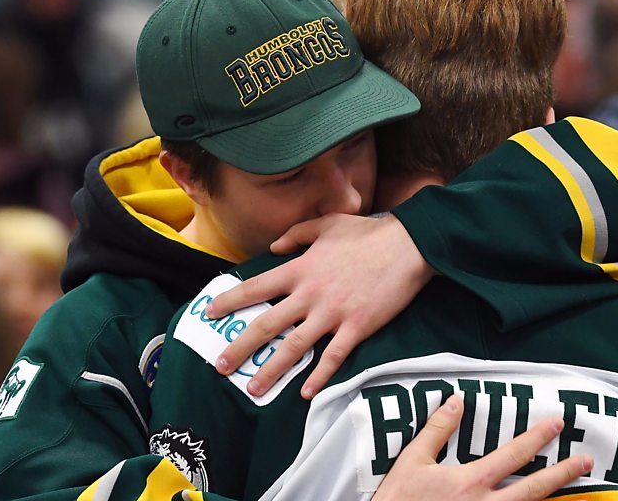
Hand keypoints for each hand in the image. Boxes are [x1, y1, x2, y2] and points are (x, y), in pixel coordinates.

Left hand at [207, 213, 435, 398]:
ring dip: (271, 370)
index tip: (209, 313)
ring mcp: (332, 314)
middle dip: (240, 348)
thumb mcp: (327, 224)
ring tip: (254, 389)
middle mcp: (310, 294)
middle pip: (267, 325)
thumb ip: (296, 234)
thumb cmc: (367, 233)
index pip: (256, 288)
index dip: (229, 301)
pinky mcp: (356, 327)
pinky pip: (333, 357)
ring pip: (294, 347)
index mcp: (300, 269)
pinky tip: (305, 393)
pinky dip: (318, 377)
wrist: (407, 246)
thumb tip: (274, 246)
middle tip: (220, 366)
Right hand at [373, 395, 592, 500]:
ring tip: (574, 488)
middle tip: (586, 461)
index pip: (513, 454)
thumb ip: (437, 429)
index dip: (538, 436)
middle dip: (562, 473)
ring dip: (552, 497)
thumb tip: (456, 400)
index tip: (558, 423)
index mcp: (470, 481)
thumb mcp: (413, 460)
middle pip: (533, 489)